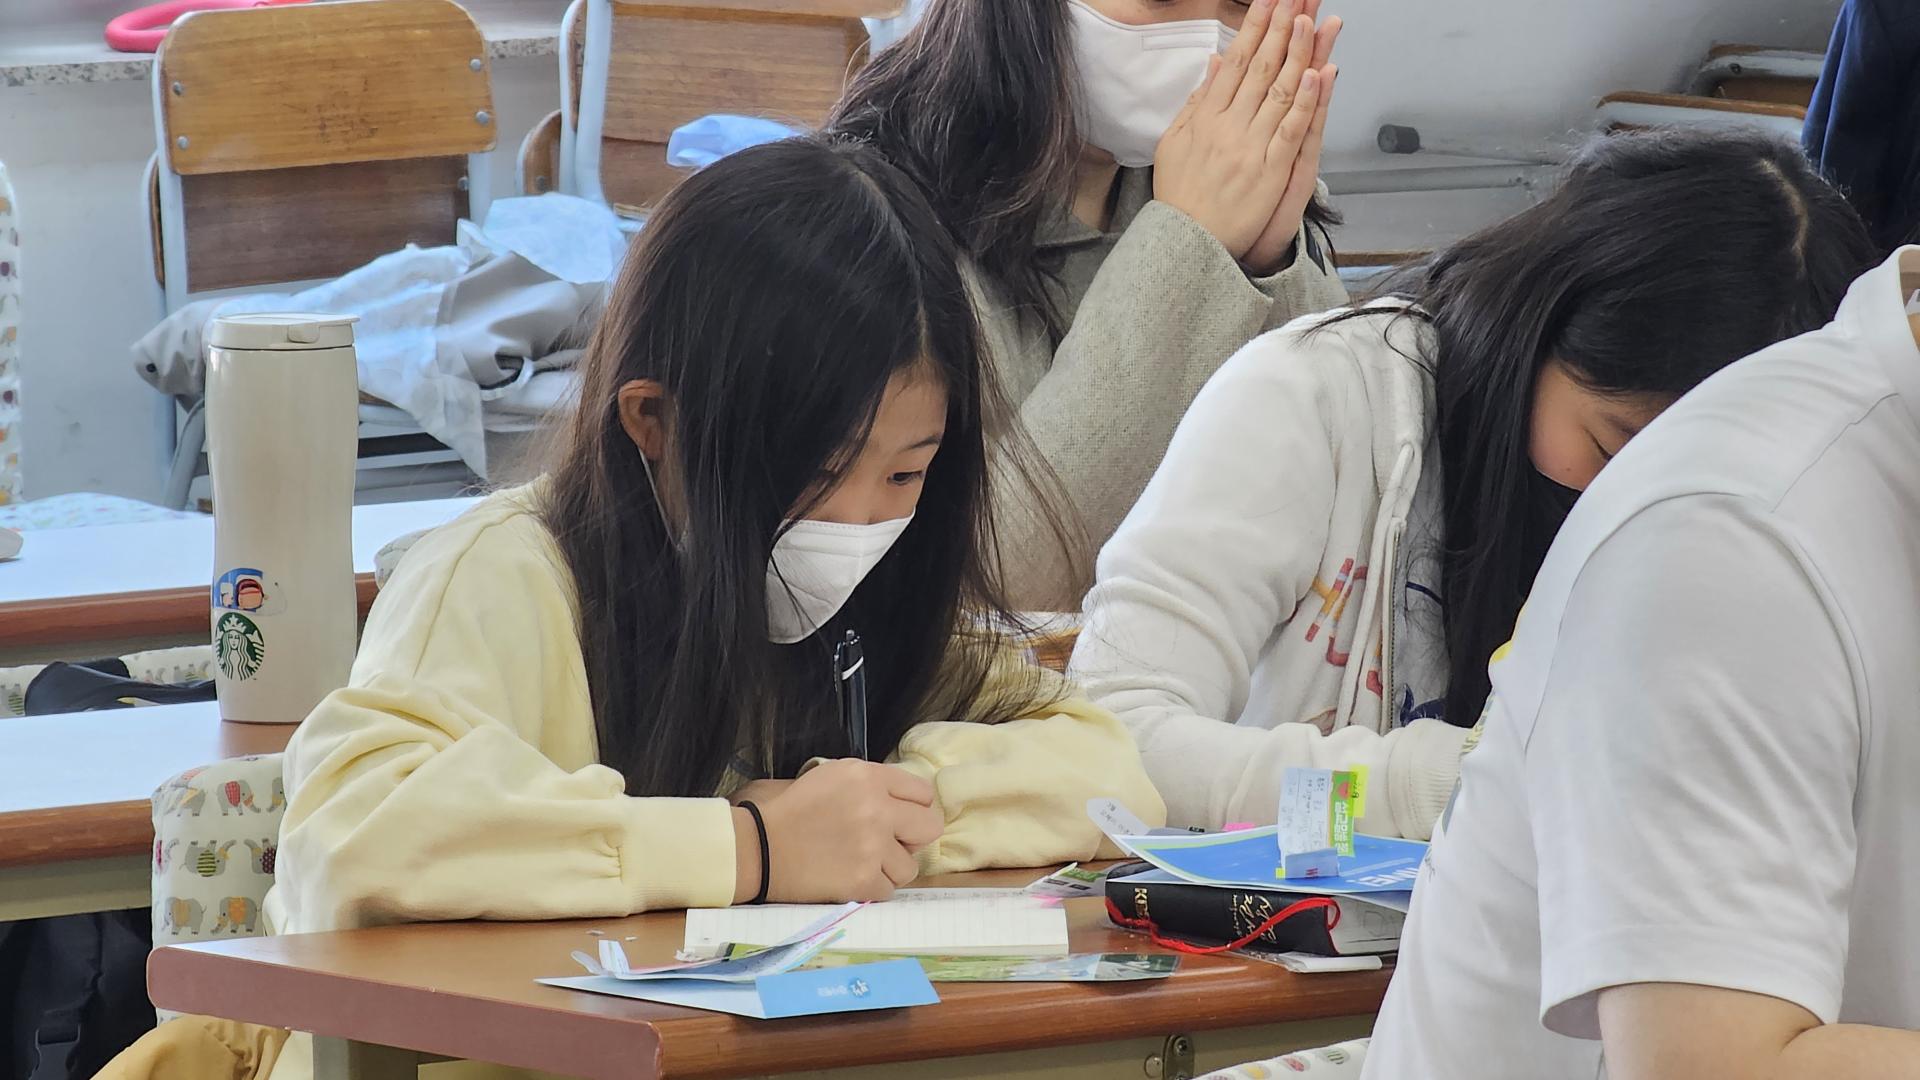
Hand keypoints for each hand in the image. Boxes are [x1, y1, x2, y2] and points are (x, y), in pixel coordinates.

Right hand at [737, 759, 943, 903]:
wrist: (759, 847)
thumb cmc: (791, 809)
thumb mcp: (832, 776)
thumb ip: (872, 783)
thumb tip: (904, 803)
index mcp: (868, 776)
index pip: (923, 793)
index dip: (912, 807)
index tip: (899, 818)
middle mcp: (877, 808)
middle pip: (930, 827)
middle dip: (914, 837)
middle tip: (892, 843)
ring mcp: (873, 847)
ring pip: (911, 866)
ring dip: (890, 867)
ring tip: (864, 863)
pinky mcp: (863, 880)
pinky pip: (889, 890)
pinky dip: (873, 888)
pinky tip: (852, 878)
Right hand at [1152, 0, 1331, 261]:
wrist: (1185, 244)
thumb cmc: (1181, 196)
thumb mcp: (1175, 143)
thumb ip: (1196, 103)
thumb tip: (1215, 65)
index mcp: (1205, 118)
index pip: (1234, 62)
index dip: (1253, 28)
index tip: (1268, 2)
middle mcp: (1227, 128)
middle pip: (1259, 69)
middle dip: (1278, 28)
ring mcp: (1250, 149)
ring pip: (1278, 93)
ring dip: (1296, 54)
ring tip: (1310, 19)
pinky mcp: (1270, 172)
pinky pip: (1290, 132)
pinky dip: (1305, 103)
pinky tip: (1316, 74)